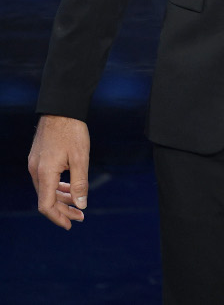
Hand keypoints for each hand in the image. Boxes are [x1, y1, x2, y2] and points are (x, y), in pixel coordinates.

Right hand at [28, 115, 89, 229]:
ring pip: (46, 188)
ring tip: (77, 202)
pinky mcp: (38, 157)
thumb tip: (81, 205)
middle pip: (46, 199)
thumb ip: (80, 183)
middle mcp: (36, 170)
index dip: (58, 218)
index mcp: (45, 172)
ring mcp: (35, 163)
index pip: (46, 205)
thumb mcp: (80, 158)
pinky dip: (57, 186)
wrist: (61, 107)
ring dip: (61, 197)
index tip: (70, 224)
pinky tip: (69, 186)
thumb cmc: (72, 130)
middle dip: (63, 209)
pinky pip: (46, 178)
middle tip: (81, 216)